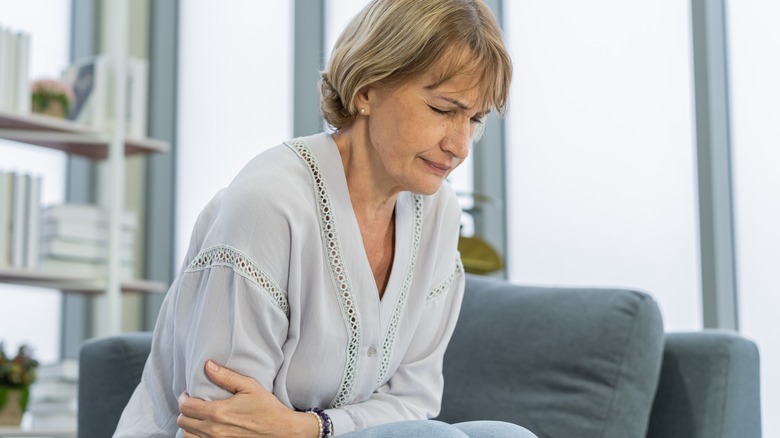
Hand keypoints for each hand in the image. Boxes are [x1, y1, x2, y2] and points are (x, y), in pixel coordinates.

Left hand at [177, 360, 318, 437]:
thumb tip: (208, 365)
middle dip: (185, 410)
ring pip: (186, 436)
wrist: (280, 431)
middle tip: (192, 403)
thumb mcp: (249, 386)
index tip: (188, 394)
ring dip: (188, 426)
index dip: (183, 398)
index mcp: (218, 412)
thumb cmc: (267, 408)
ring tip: (197, 417)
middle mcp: (213, 430)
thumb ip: (226, 376)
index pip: (186, 407)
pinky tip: (204, 428)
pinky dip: (196, 436)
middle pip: (182, 422)